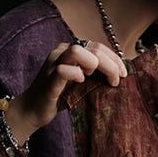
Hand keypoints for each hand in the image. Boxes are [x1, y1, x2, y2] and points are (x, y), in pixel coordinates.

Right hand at [10, 41, 126, 135]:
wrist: (33, 110)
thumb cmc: (59, 97)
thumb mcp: (81, 83)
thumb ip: (95, 75)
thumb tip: (119, 75)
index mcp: (71, 51)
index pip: (97, 46)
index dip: (114, 58)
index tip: (124, 74)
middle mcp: (61, 52)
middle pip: (92, 48)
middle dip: (110, 63)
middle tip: (117, 80)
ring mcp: (54, 64)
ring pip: (77, 51)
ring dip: (95, 64)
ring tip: (99, 79)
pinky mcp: (49, 80)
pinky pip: (62, 70)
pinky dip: (76, 75)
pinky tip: (81, 82)